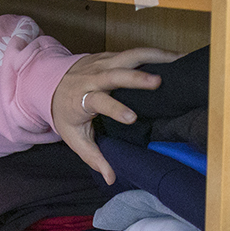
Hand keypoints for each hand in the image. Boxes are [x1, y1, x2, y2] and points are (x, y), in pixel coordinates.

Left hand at [51, 48, 180, 184]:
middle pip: (114, 74)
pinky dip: (156, 53)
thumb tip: (110, 178)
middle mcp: (93, 78)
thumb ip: (92, 157)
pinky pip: (136, 52)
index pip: (99, 102)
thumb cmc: (65, 112)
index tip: (132, 118)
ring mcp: (103, 63)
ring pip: (129, 56)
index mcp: (83, 99)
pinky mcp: (112, 56)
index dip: (115, 109)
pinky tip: (176, 57)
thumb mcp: (73, 137)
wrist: (49, 83)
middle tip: (157, 82)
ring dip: (154, 57)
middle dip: (136, 78)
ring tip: (179, 61)